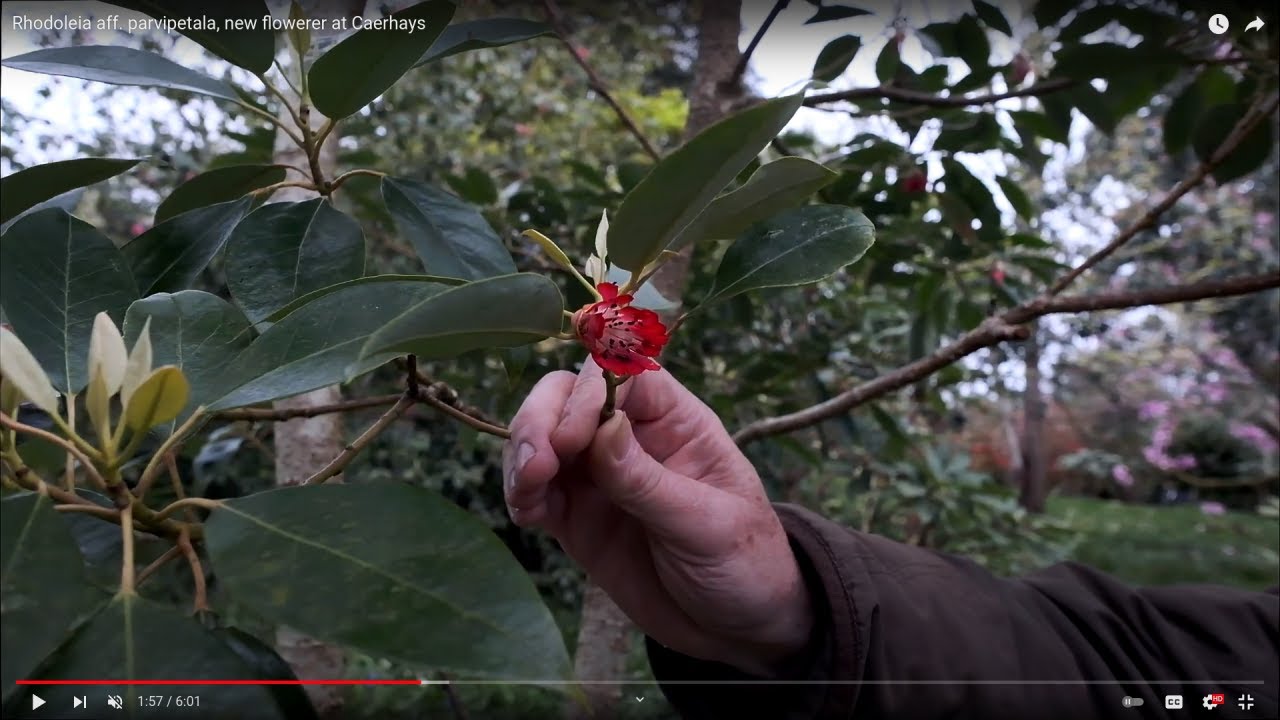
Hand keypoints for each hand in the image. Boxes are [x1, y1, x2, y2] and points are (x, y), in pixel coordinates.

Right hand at [503, 360, 813, 675]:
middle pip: (567, 394)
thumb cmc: (744, 563)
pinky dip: (519, 493)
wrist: (736, 628)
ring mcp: (598, 475)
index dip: (587, 393)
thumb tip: (605, 427)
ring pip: (541, 436)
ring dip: (520, 455)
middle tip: (536, 468)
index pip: (621, 373)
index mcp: (676, 420)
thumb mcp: (707, 525)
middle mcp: (630, 435)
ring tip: (526, 495)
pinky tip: (527, 516)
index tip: (573, 440)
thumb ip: (649, 482)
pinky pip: (534, 488)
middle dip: (540, 420)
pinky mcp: (575, 515)